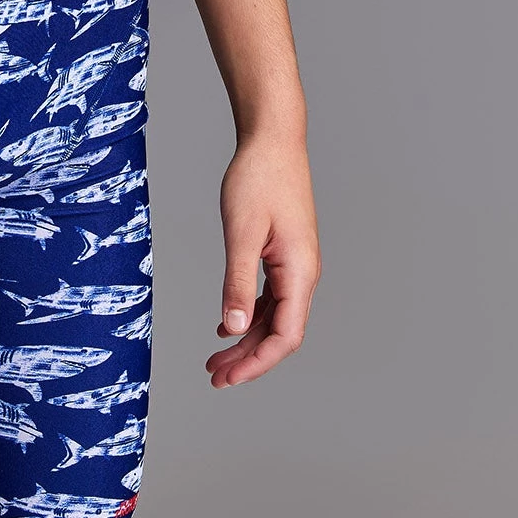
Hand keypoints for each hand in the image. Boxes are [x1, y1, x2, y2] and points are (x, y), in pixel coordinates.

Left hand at [206, 126, 320, 386]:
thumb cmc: (259, 178)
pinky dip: (249, 314)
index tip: (227, 378)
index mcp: (300, 272)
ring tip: (216, 358)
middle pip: (280, 332)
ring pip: (274, 316)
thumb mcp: (242, 232)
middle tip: (214, 376)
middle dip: (248, 359)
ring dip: (247, 339)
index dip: (256, 363)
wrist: (273, 139)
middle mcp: (303, 273)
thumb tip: (233, 327)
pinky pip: (271, 297)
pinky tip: (227, 325)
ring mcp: (296, 264)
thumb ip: (238, 281)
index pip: (285, 336)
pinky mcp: (284, 253)